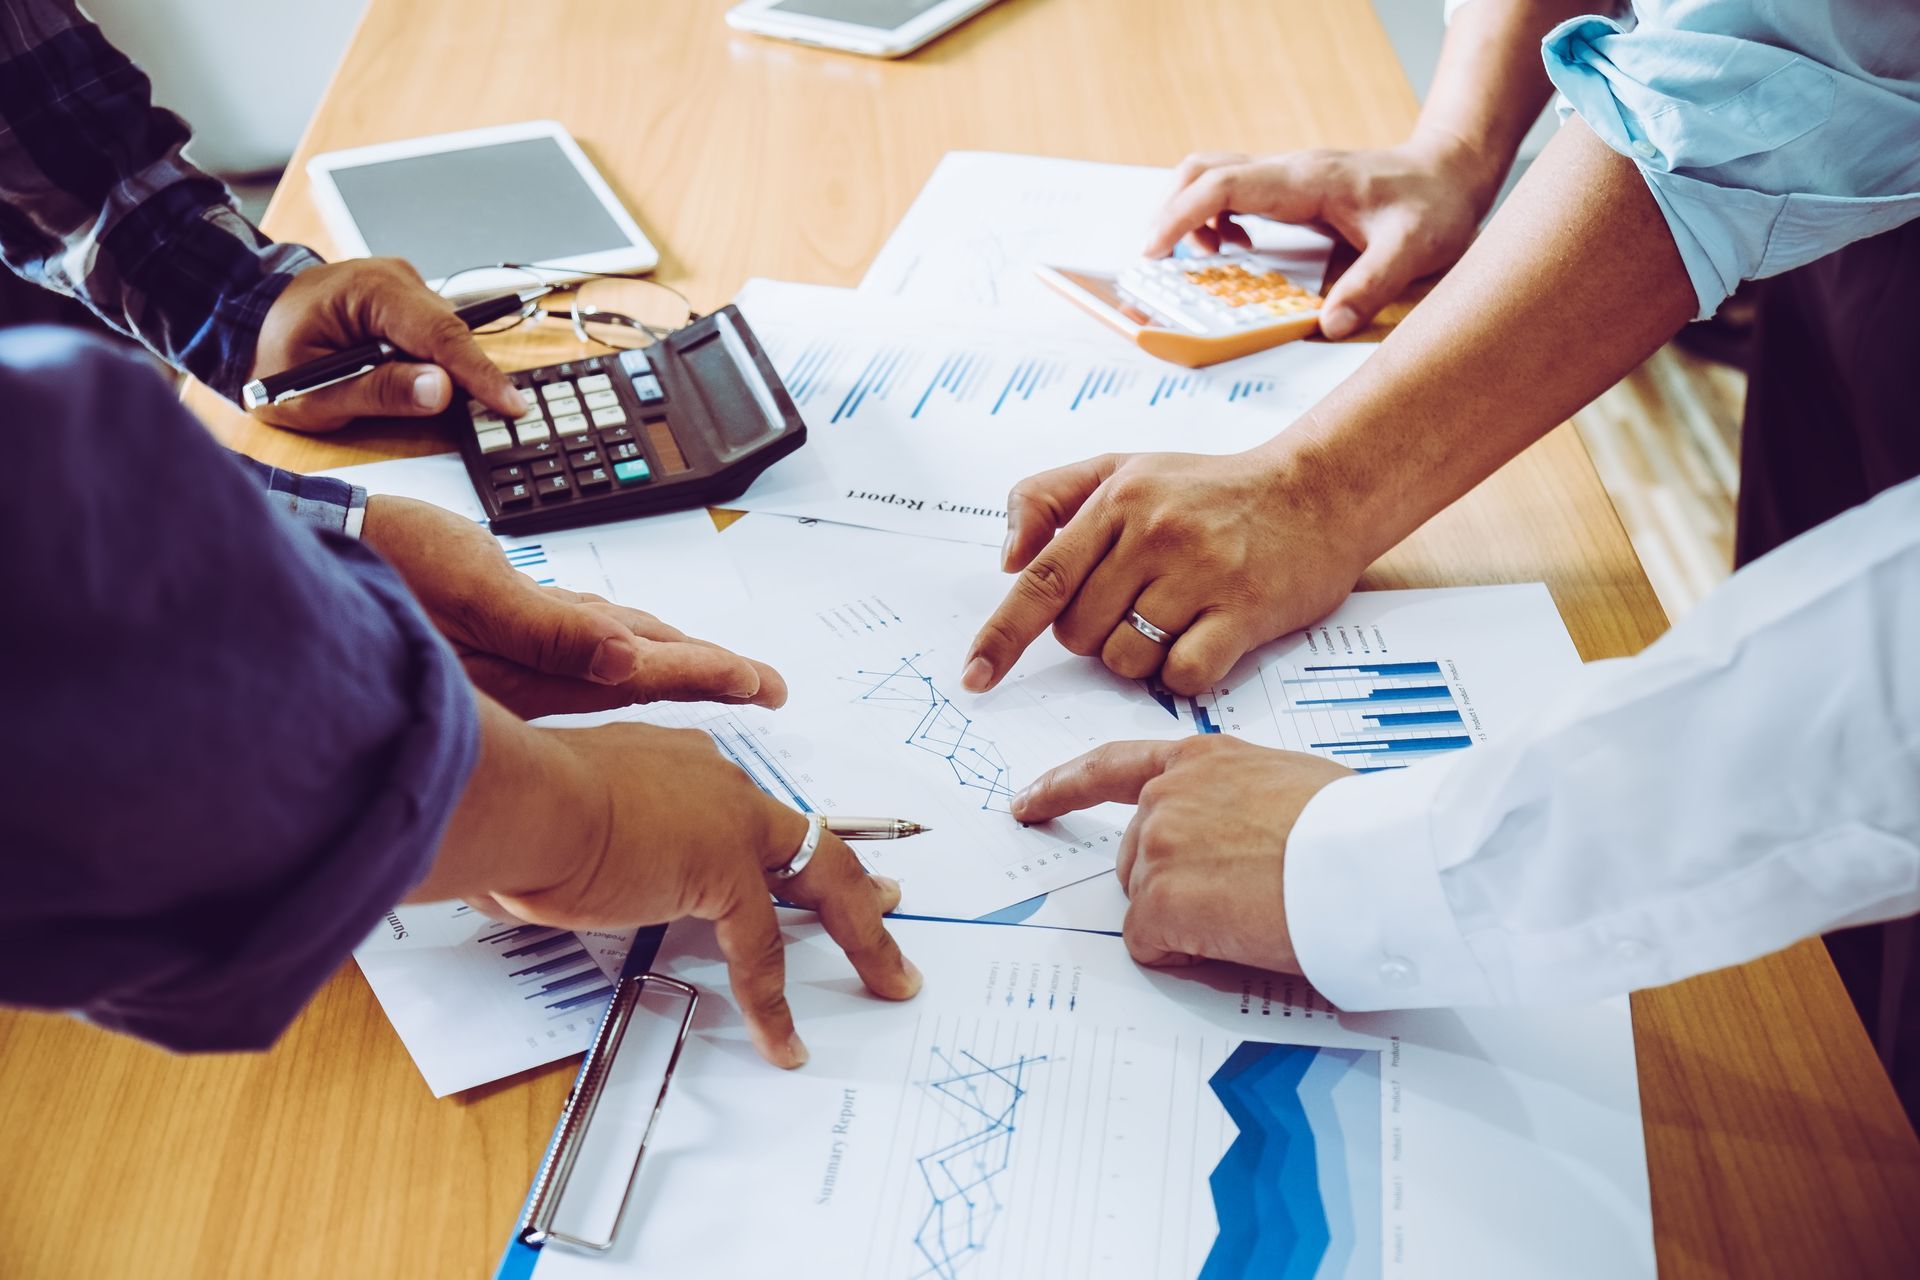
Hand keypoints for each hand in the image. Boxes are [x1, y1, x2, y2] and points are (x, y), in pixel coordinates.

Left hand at [249, 258, 527, 430]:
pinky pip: (435, 334)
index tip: (512, 406)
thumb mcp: (315, 393)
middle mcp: (394, 278)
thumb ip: (379, 392)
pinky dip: (434, 362)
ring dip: (443, 372)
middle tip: (481, 417)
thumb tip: (442, 391)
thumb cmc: (272, 355)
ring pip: (447, 337)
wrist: (246, 319)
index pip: (441, 334)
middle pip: (452, 335)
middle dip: (467, 378)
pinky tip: (419, 382)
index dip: (480, 375)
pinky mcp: (406, 299)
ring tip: (410, 396)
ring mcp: (402, 285)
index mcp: (368, 290)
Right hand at [362, 495, 784, 716]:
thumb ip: (545, 632)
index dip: (703, 674)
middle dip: (700, 673)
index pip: (638, 672)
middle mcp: (525, 667)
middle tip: (764, 685)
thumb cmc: (371, 572)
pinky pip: (564, 638)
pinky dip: (605, 639)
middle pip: (635, 670)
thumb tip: (623, 660)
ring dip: (661, 657)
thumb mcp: (466, 593)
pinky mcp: (487, 629)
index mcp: (528, 667)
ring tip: (714, 667)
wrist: (302, 558)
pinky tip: (624, 642)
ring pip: (604, 655)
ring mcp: (507, 653)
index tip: (760, 684)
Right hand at [431, 710, 922, 1067]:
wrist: (511, 797)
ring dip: (862, 936)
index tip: (789, 857)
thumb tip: (560, 879)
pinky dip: (773, 1003)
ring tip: (892, 978)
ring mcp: (727, 822)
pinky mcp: (724, 872)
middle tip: (893, 903)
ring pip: (820, 881)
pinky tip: (783, 1041)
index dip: (773, 841)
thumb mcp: (557, 823)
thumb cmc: (510, 808)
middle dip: (855, 877)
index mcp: (677, 764)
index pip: (741, 809)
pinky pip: (762, 950)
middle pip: (804, 836)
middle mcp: (713, 781)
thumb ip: (579, 847)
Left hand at [962, 447, 1366, 696]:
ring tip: (1176, 618)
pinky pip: (1182, 674)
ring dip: (1140, 657)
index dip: (1003, 635)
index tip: (975, 676)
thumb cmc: (1210, 490)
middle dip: (1096, 635)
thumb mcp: (1123, 468)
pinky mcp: (1245, 610)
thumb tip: (1007, 558)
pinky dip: (1183, 672)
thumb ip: (1049, 499)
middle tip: (1139, 604)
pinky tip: (1206, 640)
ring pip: (1126, 659)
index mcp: (1117, 500)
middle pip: (1080, 633)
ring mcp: (1201, 572)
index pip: (1041, 578)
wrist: (1318, 491)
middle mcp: (1154, 533)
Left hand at [1011, 737, 1351, 970]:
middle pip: (1136, 860)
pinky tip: (1239, 936)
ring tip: (1257, 909)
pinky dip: (1191, 955)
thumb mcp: (1290, 783)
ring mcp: (1157, 846)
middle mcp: (1168, 794)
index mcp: (1202, 760)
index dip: (1064, 787)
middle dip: (1175, 889)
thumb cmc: (1358, 826)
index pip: (1113, 767)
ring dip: (1191, 921)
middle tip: (1246, 896)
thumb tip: (1244, 830)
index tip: (1028, 802)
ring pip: (1147, 905)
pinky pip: (1153, 946)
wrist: (1374, 862)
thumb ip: (1240, 798)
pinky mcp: (1158, 900)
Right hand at [1144, 139, 1495, 337]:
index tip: (1154, 252)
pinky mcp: (1289, 188)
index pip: (1223, 184)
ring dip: (1190, 214)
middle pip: (1202, 170)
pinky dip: (1215, 218)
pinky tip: (1238, 251)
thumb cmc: (1434, 206)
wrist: (1451, 173)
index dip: (1181, 216)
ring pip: (1212, 175)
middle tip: (1165, 265)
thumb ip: (1371, 287)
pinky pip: (1232, 190)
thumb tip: (1329, 327)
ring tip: (1205, 261)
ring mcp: (1286, 176)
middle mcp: (1288, 172)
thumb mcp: (1413, 250)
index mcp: (1305, 181)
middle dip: (1172, 214)